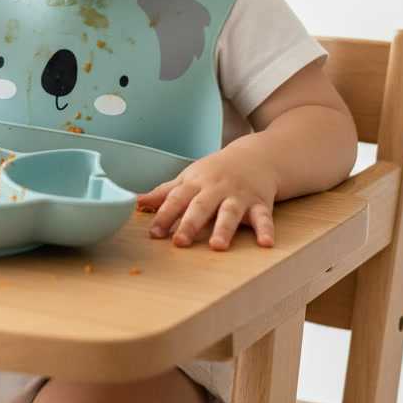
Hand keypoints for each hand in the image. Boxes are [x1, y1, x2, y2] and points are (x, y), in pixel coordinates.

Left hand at [136, 142, 279, 250]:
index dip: (164, 216)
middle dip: (190, 224)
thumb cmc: (216, 171)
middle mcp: (216, 189)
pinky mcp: (260, 203)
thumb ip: (165, 193)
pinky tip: (266, 243)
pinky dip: (265, 230)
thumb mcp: (189, 177)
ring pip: (230, 212)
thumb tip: (137, 202)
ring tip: (217, 246)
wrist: (255, 156)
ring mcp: (239, 196)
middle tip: (179, 242)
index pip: (177, 199)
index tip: (154, 234)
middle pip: (201, 207)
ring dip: (223, 229)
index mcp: (196, 183)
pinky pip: (263, 218)